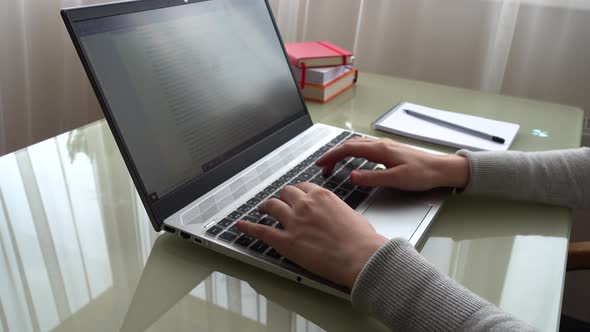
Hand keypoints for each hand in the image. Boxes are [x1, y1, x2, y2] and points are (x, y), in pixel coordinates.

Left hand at [236, 183, 387, 287]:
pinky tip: (242, 225)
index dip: (297, 192)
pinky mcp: (286, 241)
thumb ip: (336, 211)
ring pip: (272, 206)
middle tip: (279, 202)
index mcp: (322, 196)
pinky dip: (249, 227)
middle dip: (282, 197)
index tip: (295, 195)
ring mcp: (294, 222)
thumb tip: (334, 215)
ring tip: (261, 209)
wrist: (361, 256)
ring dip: (266, 207)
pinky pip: (262, 231)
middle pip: (286, 193)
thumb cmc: (363, 240)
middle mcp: (305, 205)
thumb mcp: (352, 215)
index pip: (303, 187)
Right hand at [316, 137, 468, 190]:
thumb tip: (351, 176)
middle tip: (323, 167)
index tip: (320, 164)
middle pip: (350, 145)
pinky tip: (354, 160)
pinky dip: (352, 152)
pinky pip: (364, 148)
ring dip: (342, 153)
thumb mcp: (395, 180)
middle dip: (333, 155)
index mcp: (379, 150)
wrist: (442, 169)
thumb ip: (372, 177)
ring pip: (357, 145)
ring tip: (334, 164)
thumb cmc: (422, 174)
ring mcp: (385, 146)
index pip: (348, 149)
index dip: (331, 156)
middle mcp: (380, 145)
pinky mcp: (390, 150)